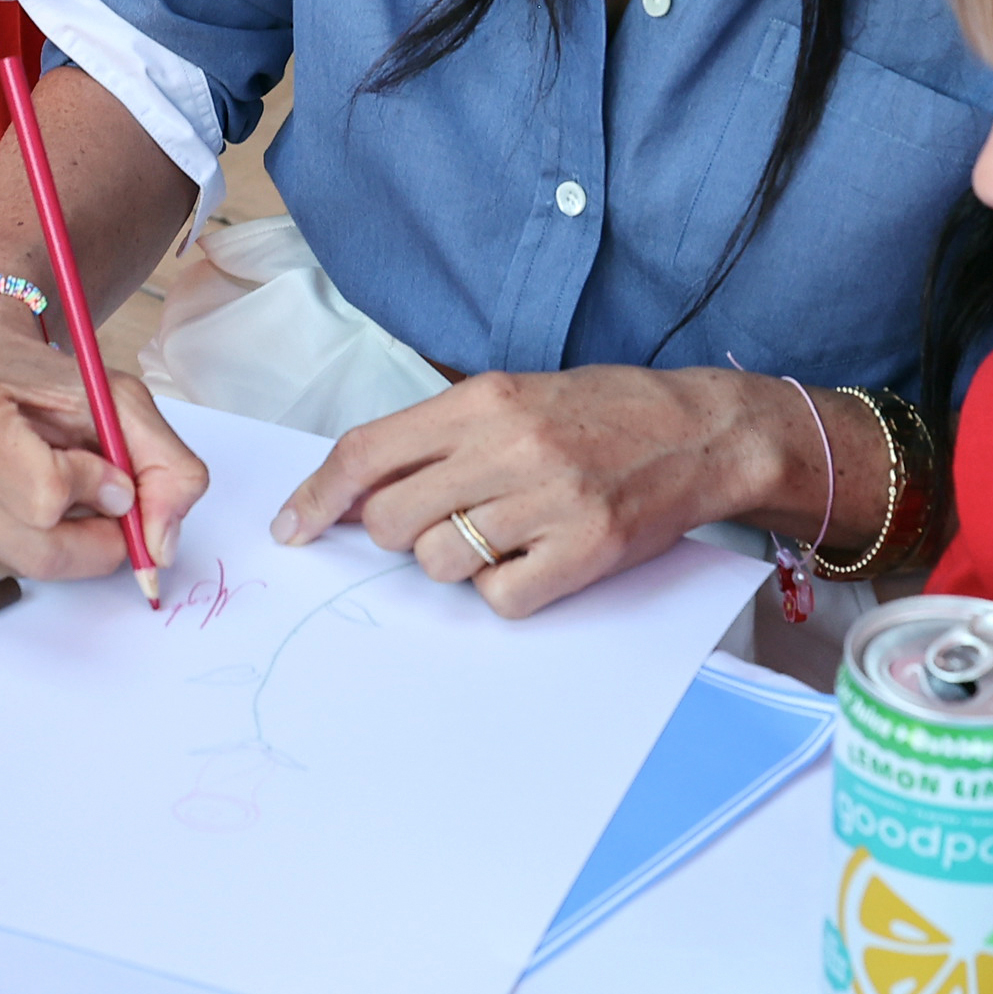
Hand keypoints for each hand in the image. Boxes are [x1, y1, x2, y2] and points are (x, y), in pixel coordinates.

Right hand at [0, 301, 208, 581]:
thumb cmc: (42, 380)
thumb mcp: (118, 398)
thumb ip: (165, 466)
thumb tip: (160, 548)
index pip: (46, 494)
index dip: (97, 489)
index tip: (112, 471)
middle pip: (36, 548)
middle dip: (94, 537)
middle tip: (111, 507)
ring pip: (23, 566)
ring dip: (65, 541)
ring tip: (60, 490)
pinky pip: (2, 572)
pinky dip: (33, 547)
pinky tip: (25, 505)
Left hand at [269, 365, 779, 618]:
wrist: (700, 431)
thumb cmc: (599, 413)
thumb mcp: (513, 395)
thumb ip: (440, 433)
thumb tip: (362, 489)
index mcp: (482, 400)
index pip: (367, 452)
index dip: (318, 497)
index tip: (292, 529)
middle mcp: (509, 446)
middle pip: (393, 520)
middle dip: (398, 534)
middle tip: (441, 522)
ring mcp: (548, 500)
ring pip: (441, 562)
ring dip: (454, 562)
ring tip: (502, 534)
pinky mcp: (584, 550)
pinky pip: (500, 598)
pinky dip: (504, 590)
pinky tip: (533, 560)